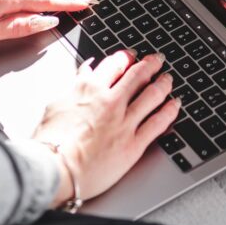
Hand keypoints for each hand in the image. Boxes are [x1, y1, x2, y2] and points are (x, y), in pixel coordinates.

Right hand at [33, 50, 180, 203]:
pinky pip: (158, 122)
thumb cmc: (50, 142)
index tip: (131, 55)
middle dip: (150, 64)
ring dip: (164, 84)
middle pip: (137, 75)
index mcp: (88, 89)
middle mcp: (110, 101)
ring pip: (152, 95)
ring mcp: (124, 122)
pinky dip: (170, 111)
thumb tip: (85, 72)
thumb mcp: (56, 104)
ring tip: (168, 79)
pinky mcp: (133, 144)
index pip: (114, 65)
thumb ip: (74, 86)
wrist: (55, 168)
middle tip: (157, 60)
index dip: (126, 57)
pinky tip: (175, 105)